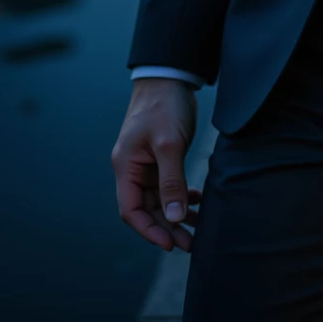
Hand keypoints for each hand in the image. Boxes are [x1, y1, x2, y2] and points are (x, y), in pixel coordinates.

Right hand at [112, 78, 201, 251]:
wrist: (170, 77)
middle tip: (190, 244)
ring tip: (197, 229)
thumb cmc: (164, 105)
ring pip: (159, 199)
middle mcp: (133, 169)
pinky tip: (196, 202)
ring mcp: (147, 164)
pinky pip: (168, 185)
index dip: (148, 230)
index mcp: (126, 166)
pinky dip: (181, 196)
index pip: (131, 210)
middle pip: (147, 208)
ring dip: (176, 214)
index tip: (169, 244)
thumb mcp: (169, 144)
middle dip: (167, 227)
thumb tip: (172, 217)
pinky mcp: (161, 157)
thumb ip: (171, 181)